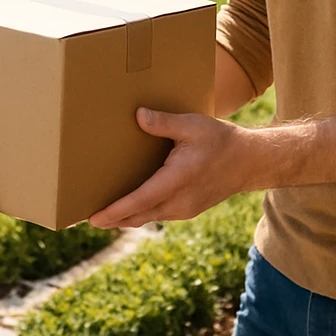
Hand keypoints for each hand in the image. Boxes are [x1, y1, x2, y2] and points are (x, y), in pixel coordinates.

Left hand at [88, 107, 249, 228]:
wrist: (250, 162)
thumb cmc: (220, 140)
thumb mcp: (192, 125)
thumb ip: (164, 122)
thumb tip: (138, 116)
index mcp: (178, 181)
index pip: (140, 201)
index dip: (115, 211)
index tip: (94, 218)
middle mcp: (180, 201)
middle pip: (138, 216)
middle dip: (113, 219)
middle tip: (86, 218)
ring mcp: (184, 209)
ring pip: (148, 217)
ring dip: (125, 218)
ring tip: (102, 214)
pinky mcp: (188, 209)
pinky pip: (157, 214)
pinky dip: (140, 213)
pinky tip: (129, 207)